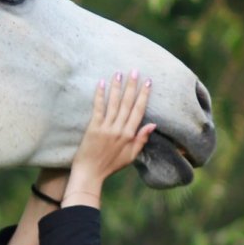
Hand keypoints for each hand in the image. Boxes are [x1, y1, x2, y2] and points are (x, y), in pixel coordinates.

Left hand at [64, 71, 154, 206]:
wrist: (90, 173)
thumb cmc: (110, 166)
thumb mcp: (130, 156)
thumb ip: (141, 139)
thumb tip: (153, 124)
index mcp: (129, 135)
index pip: (139, 111)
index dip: (144, 96)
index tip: (148, 82)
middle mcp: (119, 129)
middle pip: (127, 104)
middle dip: (132, 86)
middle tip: (135, 71)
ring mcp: (106, 128)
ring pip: (114, 103)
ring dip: (117, 87)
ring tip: (120, 73)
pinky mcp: (93, 128)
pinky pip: (98, 108)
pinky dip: (100, 95)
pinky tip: (101, 83)